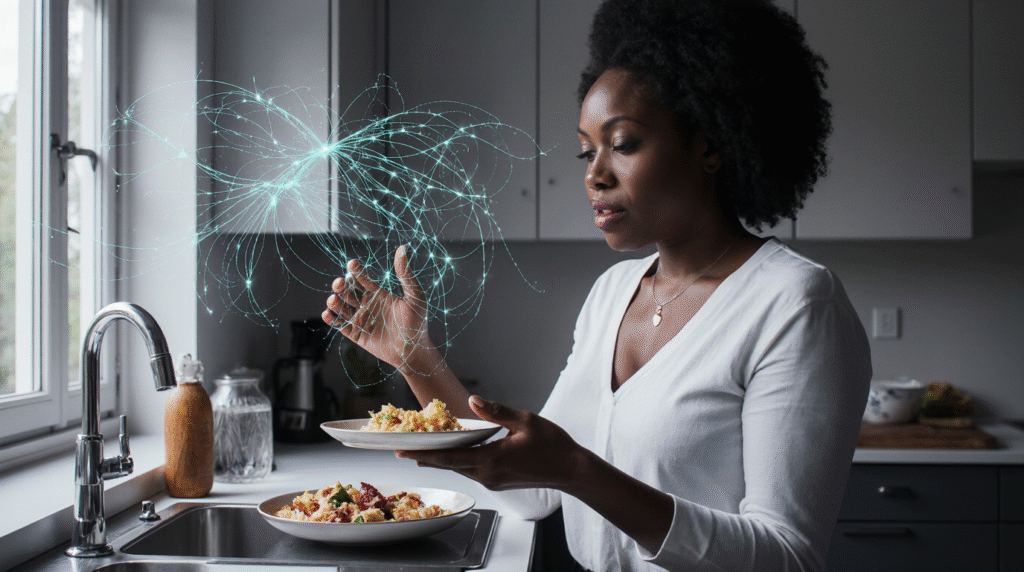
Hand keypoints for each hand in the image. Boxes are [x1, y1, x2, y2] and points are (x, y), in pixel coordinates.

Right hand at [322, 245, 433, 373]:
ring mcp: (361, 319)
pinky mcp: (356, 334)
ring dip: (335, 301)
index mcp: (379, 294)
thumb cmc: (417, 324)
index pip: (362, 279)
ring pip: (342, 307)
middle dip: (341, 286)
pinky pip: (340, 325)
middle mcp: (367, 305)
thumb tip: (402, 248)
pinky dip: (331, 319)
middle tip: (340, 283)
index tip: (352, 264)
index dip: (356, 271)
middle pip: (348, 291)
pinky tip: (328, 314)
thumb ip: (406, 274)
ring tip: (334, 299)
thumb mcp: (414, 297)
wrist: (413, 351)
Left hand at [396, 396, 584, 490]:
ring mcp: (493, 480)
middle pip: (448, 465)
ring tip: (421, 449)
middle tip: (402, 449)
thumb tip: (473, 402)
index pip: (447, 458)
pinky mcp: (498, 481)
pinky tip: (453, 452)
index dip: (422, 454)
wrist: (571, 470)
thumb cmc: (552, 445)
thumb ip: (496, 412)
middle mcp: (487, 475)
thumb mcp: (525, 421)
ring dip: (441, 459)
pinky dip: (458, 460)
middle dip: (425, 456)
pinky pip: (471, 470)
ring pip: (459, 469)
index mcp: (491, 459)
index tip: (401, 452)